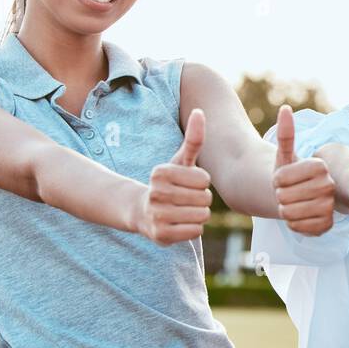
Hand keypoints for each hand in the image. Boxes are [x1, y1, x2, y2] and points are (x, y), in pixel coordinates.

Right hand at [137, 108, 213, 245]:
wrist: (144, 212)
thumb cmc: (171, 182)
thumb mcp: (181, 160)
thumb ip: (193, 138)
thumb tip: (200, 112)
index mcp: (160, 173)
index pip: (204, 179)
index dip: (202, 183)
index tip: (188, 183)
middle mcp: (155, 193)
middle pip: (205, 199)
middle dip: (201, 199)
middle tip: (186, 199)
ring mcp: (156, 216)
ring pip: (202, 216)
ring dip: (199, 214)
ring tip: (184, 210)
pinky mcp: (161, 235)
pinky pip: (195, 232)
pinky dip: (193, 229)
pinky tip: (181, 223)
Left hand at [272, 104, 336, 235]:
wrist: (299, 196)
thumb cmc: (290, 174)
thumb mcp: (284, 154)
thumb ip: (286, 133)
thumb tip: (285, 108)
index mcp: (320, 166)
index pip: (282, 178)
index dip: (276, 180)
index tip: (283, 178)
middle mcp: (329, 185)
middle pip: (285, 197)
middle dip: (280, 196)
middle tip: (287, 193)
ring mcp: (330, 206)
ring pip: (290, 213)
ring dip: (285, 210)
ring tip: (292, 204)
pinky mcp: (327, 225)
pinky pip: (298, 228)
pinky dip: (292, 224)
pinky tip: (298, 217)